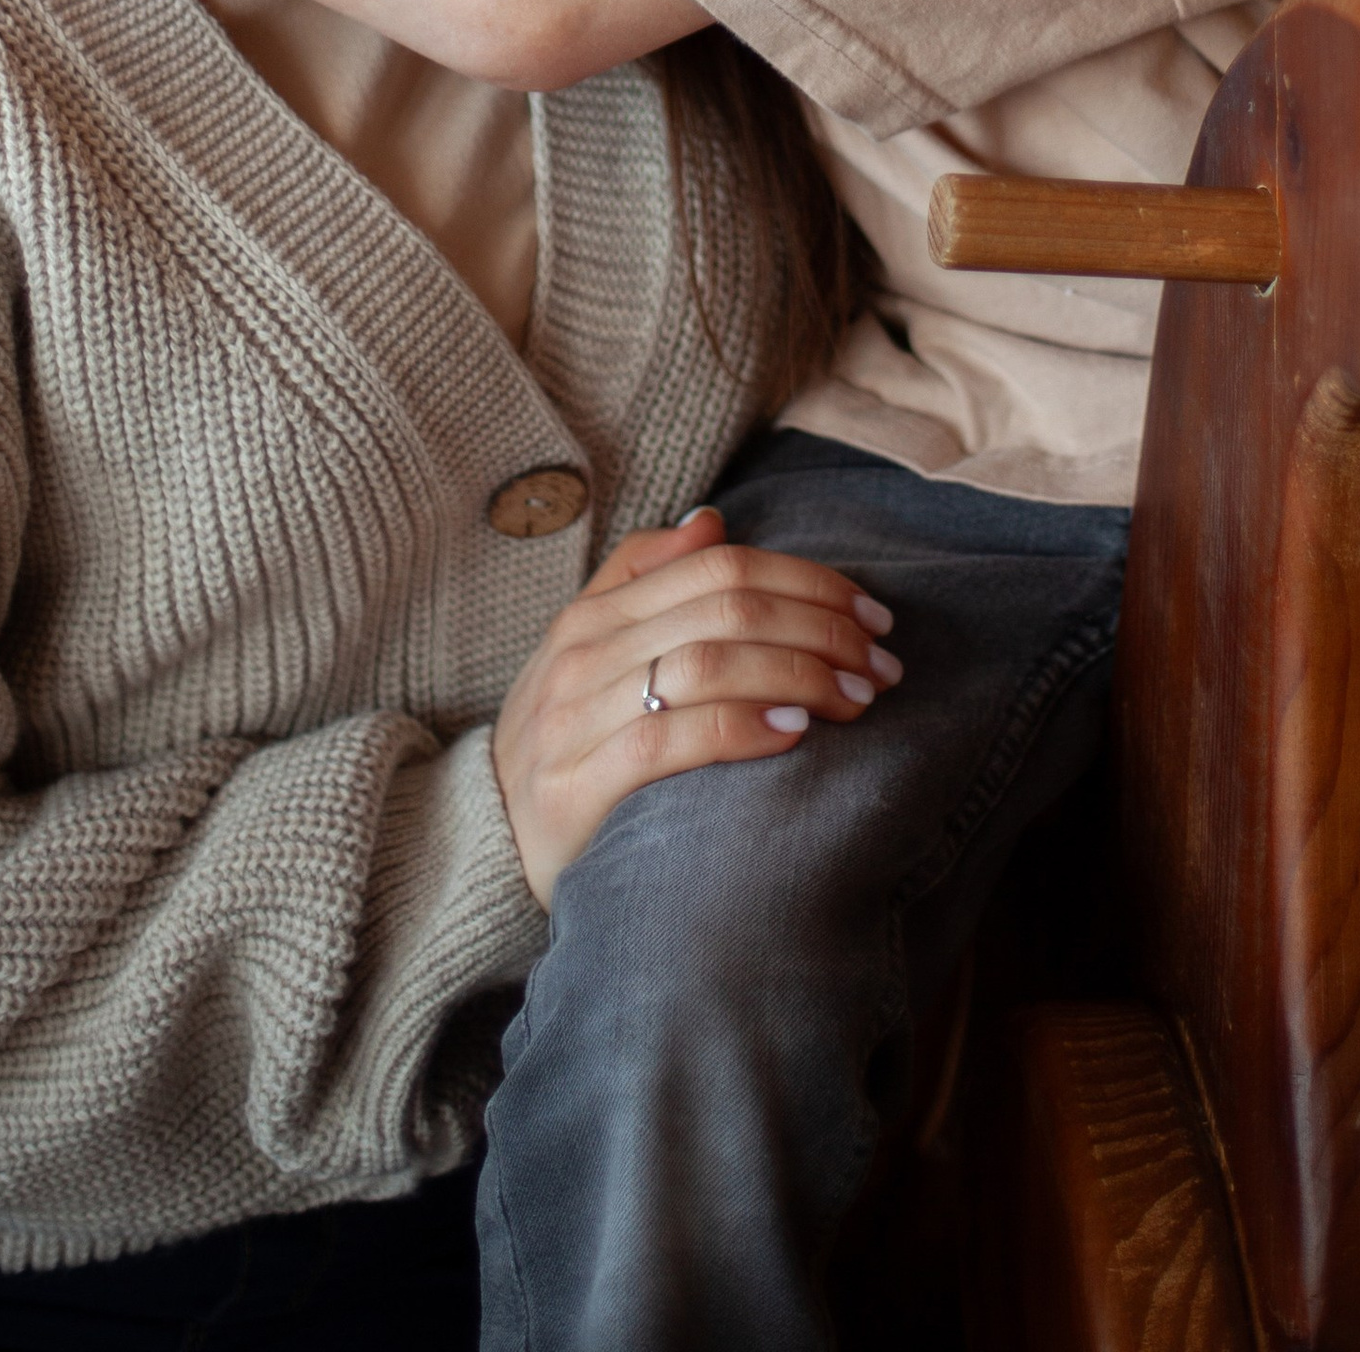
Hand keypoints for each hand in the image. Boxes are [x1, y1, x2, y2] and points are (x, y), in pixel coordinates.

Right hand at [489, 504, 902, 904]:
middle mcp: (582, 653)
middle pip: (723, 608)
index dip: (805, 580)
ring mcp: (575, 718)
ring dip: (798, 674)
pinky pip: (668, 743)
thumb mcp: (588, 649)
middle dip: (819, 627)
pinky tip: (793, 734)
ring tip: (856, 698)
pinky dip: (739, 730)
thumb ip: (644, 577)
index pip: (718, 566)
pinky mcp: (576, 788)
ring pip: (704, 665)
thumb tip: (713, 521)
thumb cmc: (559, 736)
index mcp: (594, 612)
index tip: (870, 614)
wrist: (478, 838)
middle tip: (881, 662)